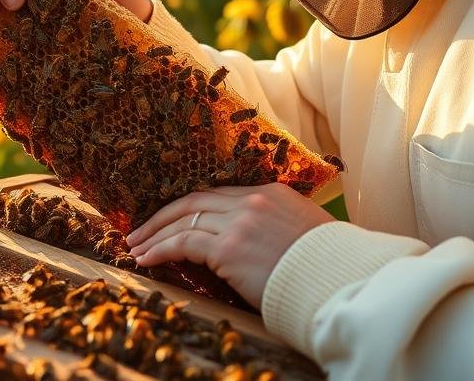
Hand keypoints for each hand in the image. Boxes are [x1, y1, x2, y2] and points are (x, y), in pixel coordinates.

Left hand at [125, 183, 333, 308]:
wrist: (337, 279)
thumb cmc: (326, 265)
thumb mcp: (303, 231)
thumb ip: (275, 228)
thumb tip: (255, 245)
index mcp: (270, 193)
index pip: (218, 195)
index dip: (189, 206)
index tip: (171, 219)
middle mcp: (252, 201)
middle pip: (195, 201)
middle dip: (163, 216)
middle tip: (140, 230)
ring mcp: (239, 222)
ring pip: (184, 220)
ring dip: (155, 235)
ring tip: (136, 248)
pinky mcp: (229, 247)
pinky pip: (183, 243)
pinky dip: (160, 249)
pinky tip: (146, 259)